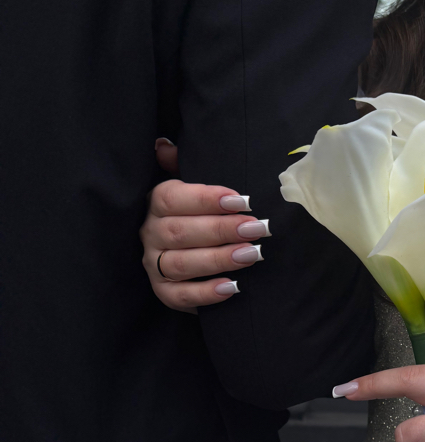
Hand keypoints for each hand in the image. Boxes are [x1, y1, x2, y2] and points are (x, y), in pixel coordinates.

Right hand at [141, 140, 270, 311]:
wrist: (186, 258)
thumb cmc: (195, 215)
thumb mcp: (189, 188)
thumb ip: (181, 166)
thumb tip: (164, 144)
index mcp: (155, 204)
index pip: (172, 197)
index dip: (205, 198)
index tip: (241, 200)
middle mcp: (150, 234)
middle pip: (181, 231)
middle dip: (221, 230)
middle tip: (257, 228)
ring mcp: (154, 265)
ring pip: (181, 264)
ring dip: (218, 259)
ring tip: (252, 254)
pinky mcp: (163, 292)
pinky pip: (181, 296)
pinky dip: (206, 293)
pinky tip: (233, 287)